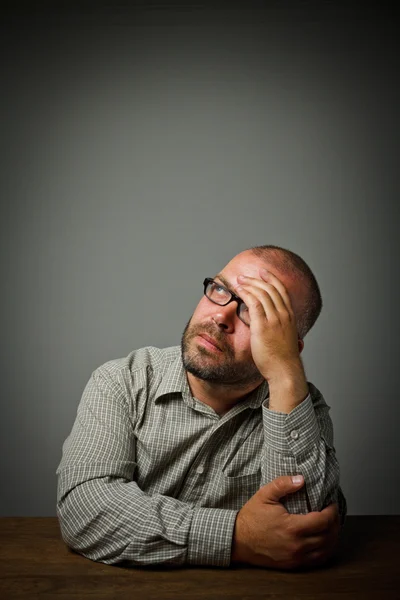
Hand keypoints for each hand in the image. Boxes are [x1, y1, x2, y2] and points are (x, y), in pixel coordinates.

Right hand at [231, 475, 340, 569]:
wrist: (238, 540)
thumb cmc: (251, 517)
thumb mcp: (265, 494)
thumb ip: (283, 484)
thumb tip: (301, 479)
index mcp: (292, 527)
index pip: (324, 521)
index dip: (332, 511)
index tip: (331, 503)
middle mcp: (297, 545)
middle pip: (328, 536)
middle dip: (335, 523)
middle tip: (334, 513)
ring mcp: (296, 557)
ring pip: (325, 550)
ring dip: (332, 538)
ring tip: (332, 526)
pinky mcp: (292, 564)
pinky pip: (316, 560)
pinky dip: (325, 551)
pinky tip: (324, 542)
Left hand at [236, 269, 307, 411]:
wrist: (284, 370)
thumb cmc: (282, 358)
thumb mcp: (284, 338)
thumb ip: (277, 327)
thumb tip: (266, 323)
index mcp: (289, 316)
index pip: (282, 291)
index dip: (272, 279)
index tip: (263, 273)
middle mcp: (283, 315)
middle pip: (270, 289)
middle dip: (257, 279)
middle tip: (245, 276)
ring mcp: (274, 319)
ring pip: (262, 293)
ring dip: (249, 284)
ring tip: (239, 281)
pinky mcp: (263, 325)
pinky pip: (254, 303)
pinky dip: (246, 293)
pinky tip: (239, 291)